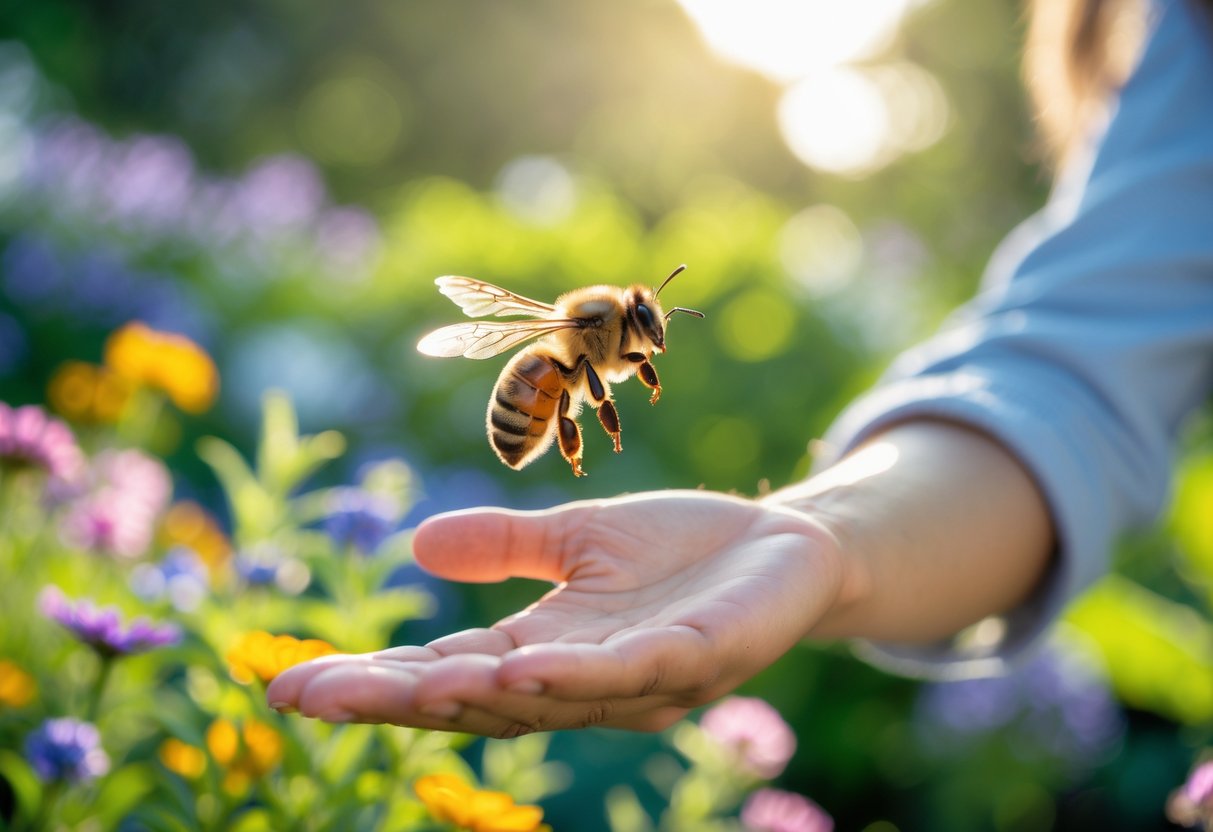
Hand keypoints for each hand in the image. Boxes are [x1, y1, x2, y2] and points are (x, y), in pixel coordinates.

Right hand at [265, 489, 844, 736]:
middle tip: (310, 697)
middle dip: (394, 701)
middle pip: (477, 702)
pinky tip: (523, 671)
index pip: (446, 673)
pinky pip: (631, 673)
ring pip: (545, 701)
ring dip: (474, 700)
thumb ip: (506, 547)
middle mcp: (585, 680)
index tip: (291, 681)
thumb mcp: (578, 540)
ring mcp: (642, 678)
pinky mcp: (700, 657)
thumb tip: (416, 546)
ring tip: (405, 692)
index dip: (373, 680)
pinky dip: (577, 678)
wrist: (786, 549)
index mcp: (548, 649)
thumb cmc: (681, 552)